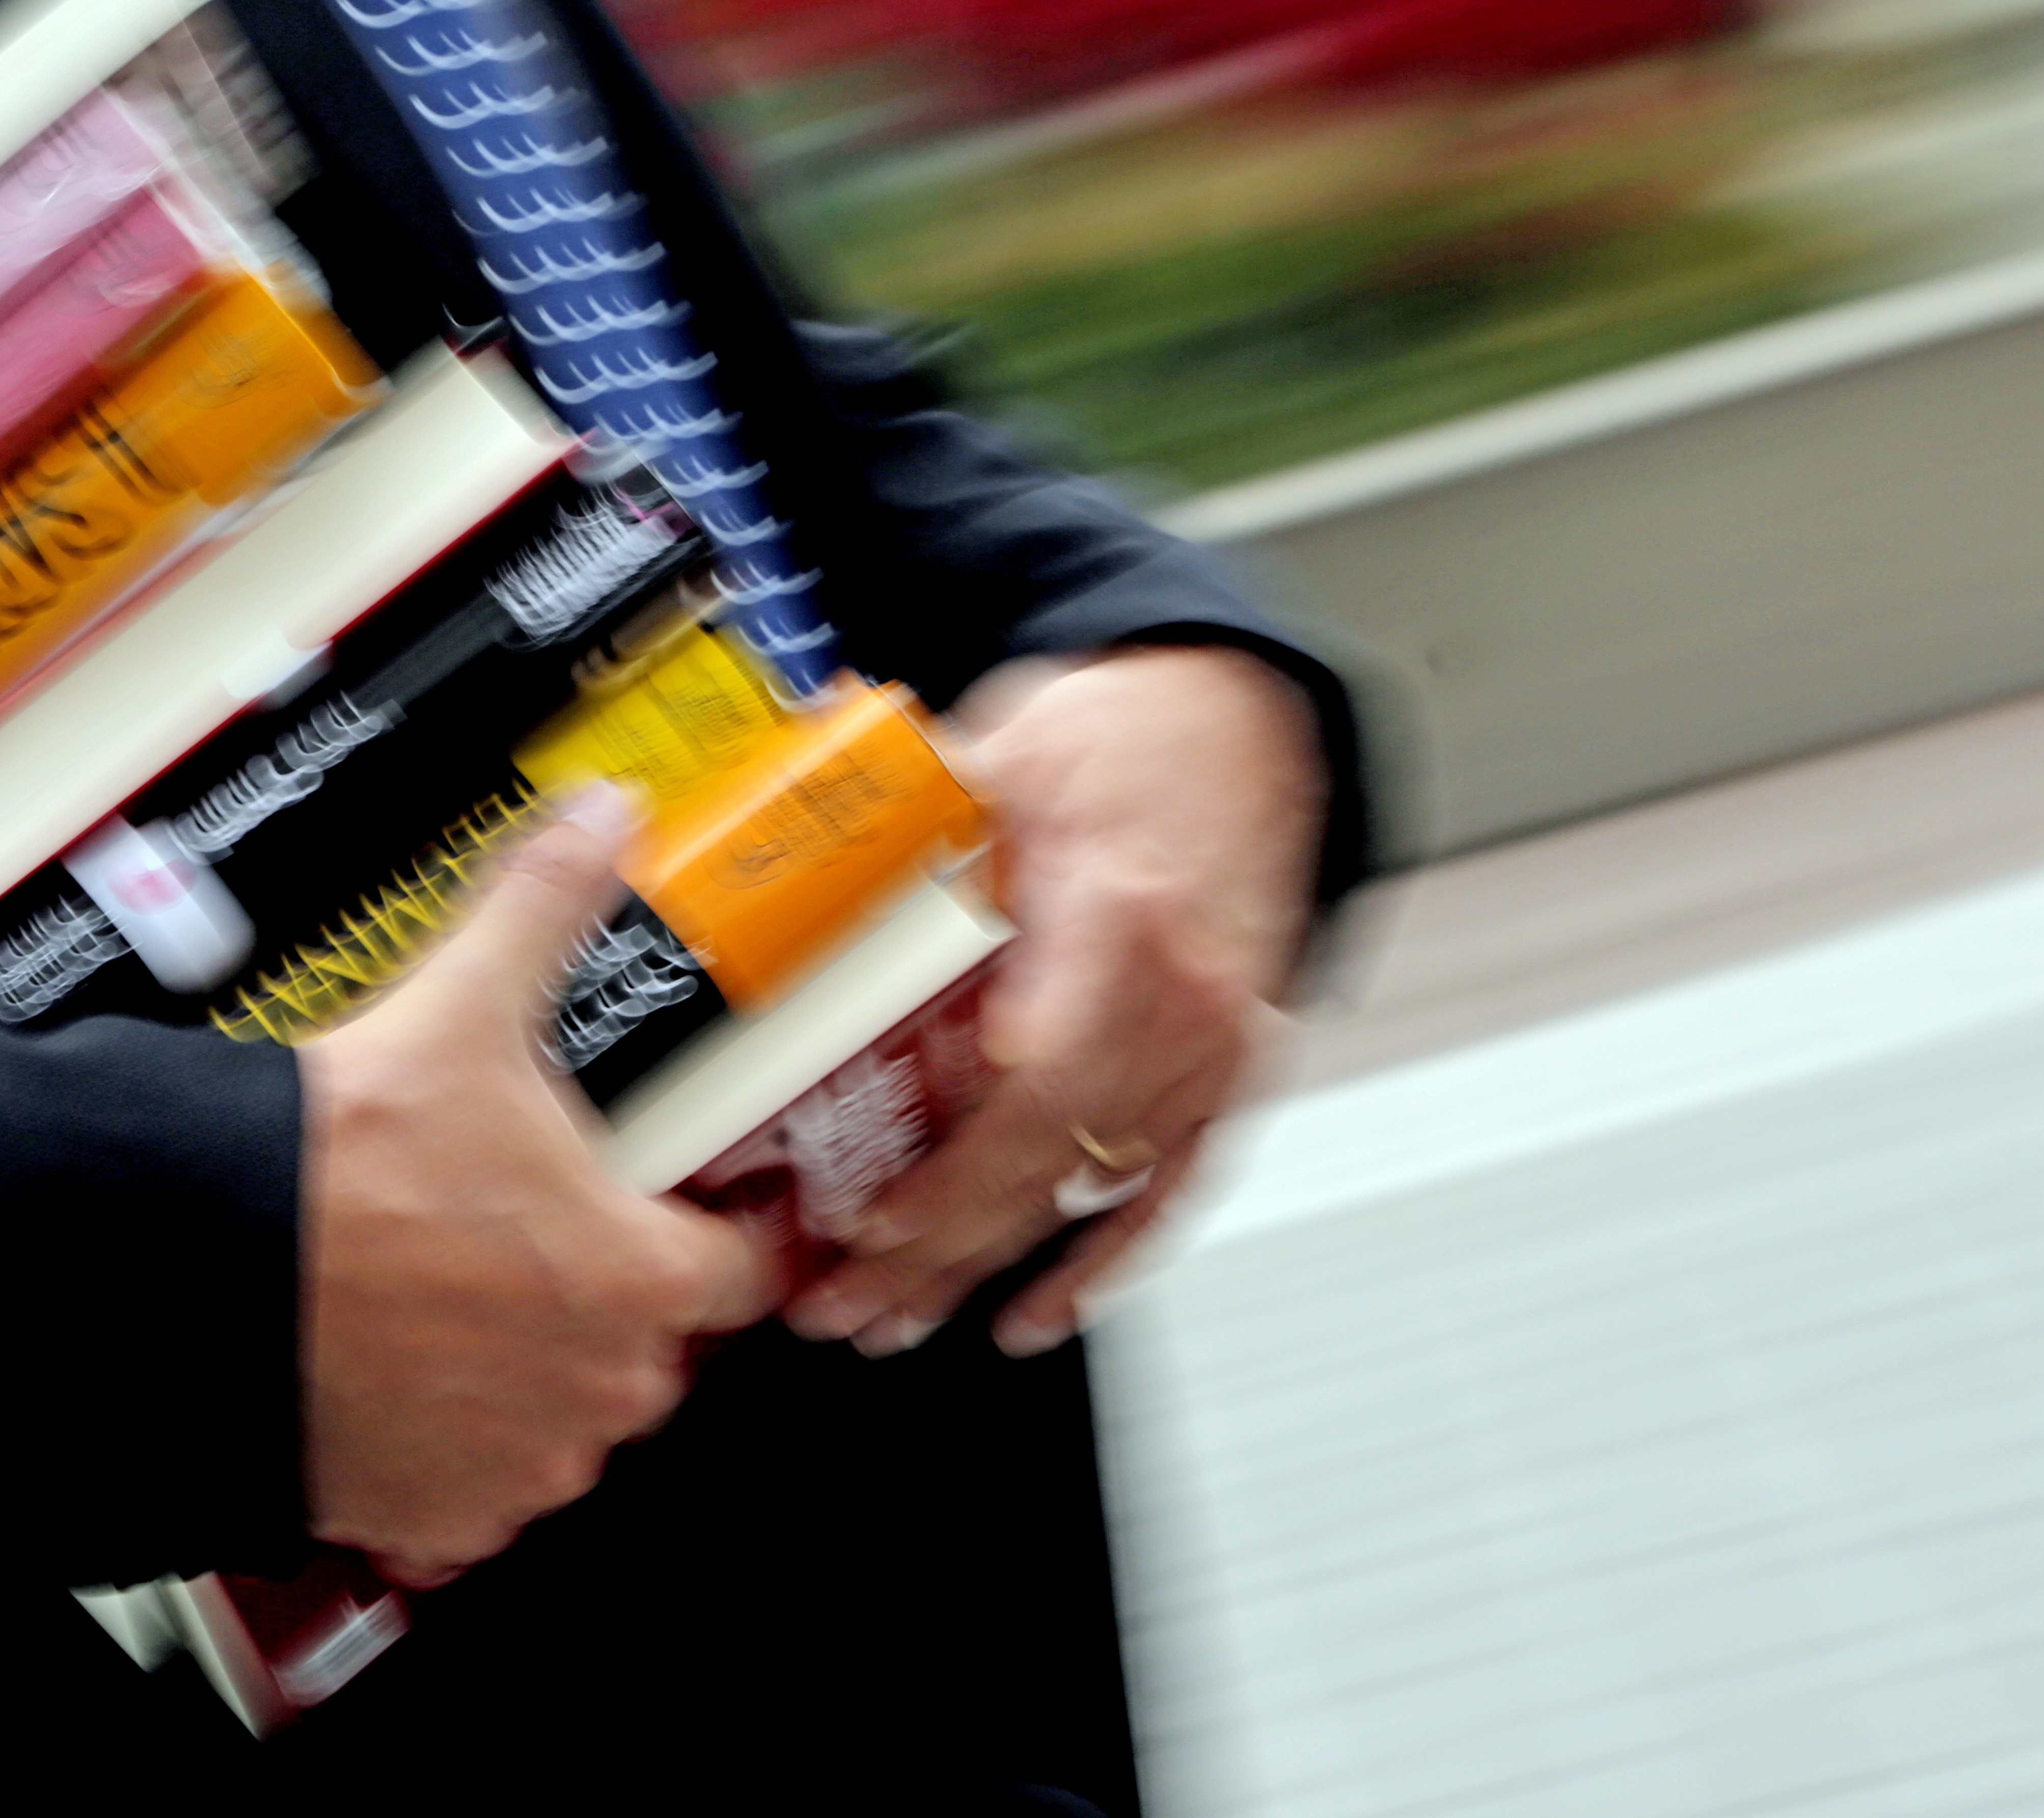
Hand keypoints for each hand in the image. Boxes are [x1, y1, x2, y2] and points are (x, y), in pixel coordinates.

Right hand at [299, 790, 783, 1587]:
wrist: (201, 1270)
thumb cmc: (339, 1170)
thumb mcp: (462, 1007)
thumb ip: (547, 904)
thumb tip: (599, 820)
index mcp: (635, 1276)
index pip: (738, 1266)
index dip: (710, 1224)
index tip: (682, 1203)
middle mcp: (591, 1388)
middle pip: (644, 1347)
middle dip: (598, 1293)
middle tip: (523, 1229)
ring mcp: (512, 1461)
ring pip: (559, 1419)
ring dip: (524, 1369)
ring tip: (449, 1291)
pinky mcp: (432, 1513)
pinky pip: (475, 1490)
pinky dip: (448, 1439)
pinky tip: (400, 1364)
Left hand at [784, 646, 1321, 1358]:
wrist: (1244, 725)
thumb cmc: (1129, 738)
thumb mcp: (1011, 744)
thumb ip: (912, 797)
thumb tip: (799, 812)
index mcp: (1120, 919)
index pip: (1038, 1077)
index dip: (956, 1167)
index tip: (870, 1216)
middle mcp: (1181, 1002)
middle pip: (1048, 1161)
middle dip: (935, 1249)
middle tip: (838, 1300)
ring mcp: (1211, 1054)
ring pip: (1091, 1197)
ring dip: (989, 1270)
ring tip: (891, 1319)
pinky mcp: (1225, 1080)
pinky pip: (1165, 1198)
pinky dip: (1100, 1268)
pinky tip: (1031, 1315)